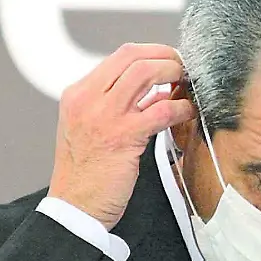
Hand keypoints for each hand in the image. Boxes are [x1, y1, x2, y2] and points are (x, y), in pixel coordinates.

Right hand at [48, 43, 196, 230]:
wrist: (73, 207)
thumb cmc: (84, 174)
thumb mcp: (87, 127)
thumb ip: (113, 105)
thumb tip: (154, 90)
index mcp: (77, 94)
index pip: (120, 56)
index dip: (151, 53)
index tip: (168, 60)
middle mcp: (87, 99)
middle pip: (133, 56)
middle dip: (166, 56)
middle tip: (183, 67)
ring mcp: (104, 116)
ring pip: (146, 72)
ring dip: (173, 73)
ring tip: (186, 84)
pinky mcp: (123, 136)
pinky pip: (161, 110)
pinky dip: (180, 107)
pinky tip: (187, 112)